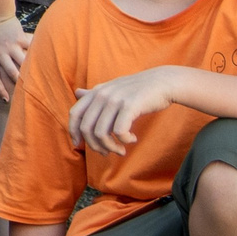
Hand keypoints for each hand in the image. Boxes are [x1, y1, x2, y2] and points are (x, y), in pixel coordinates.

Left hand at [0, 14, 31, 102]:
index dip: (0, 90)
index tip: (6, 100)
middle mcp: (0, 53)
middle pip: (11, 73)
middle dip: (18, 85)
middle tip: (25, 93)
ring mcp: (11, 46)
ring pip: (22, 64)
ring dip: (29, 73)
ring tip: (36, 82)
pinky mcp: (20, 39)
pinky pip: (30, 50)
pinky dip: (36, 56)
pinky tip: (43, 63)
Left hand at [67, 67, 181, 155]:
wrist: (163, 82)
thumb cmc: (138, 89)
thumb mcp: (114, 88)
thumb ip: (95, 94)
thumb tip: (76, 92)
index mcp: (96, 91)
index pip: (74, 114)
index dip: (73, 132)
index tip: (78, 146)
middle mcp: (103, 94)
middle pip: (86, 128)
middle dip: (95, 146)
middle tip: (107, 153)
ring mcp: (115, 99)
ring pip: (101, 134)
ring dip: (111, 147)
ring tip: (121, 150)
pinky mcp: (129, 106)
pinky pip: (119, 132)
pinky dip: (125, 140)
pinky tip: (133, 139)